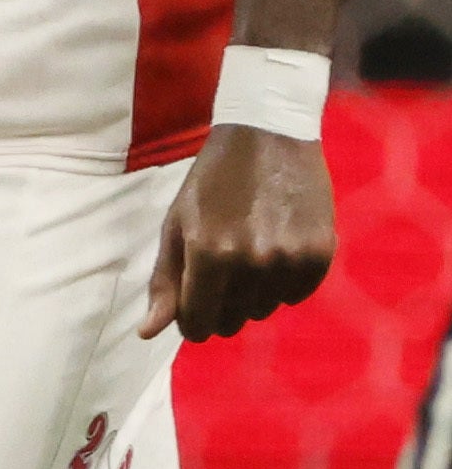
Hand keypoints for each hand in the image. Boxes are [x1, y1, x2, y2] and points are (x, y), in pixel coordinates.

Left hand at [143, 121, 333, 340]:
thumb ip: (165, 281)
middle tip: (219, 274)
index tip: (192, 314)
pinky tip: (274, 252)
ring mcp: (290, 257)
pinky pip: (297, 295)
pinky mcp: (321, 252)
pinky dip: (283, 284)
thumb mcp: (178, 225)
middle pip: (232, 320)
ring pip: (265, 310)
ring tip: (247, 254)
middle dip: (220, 307)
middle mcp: (252, 260)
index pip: (197, 321)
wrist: (269, 135)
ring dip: (252, 294)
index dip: (191, 323)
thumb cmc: (212, 181)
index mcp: (208, 253)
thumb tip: (148, 332)